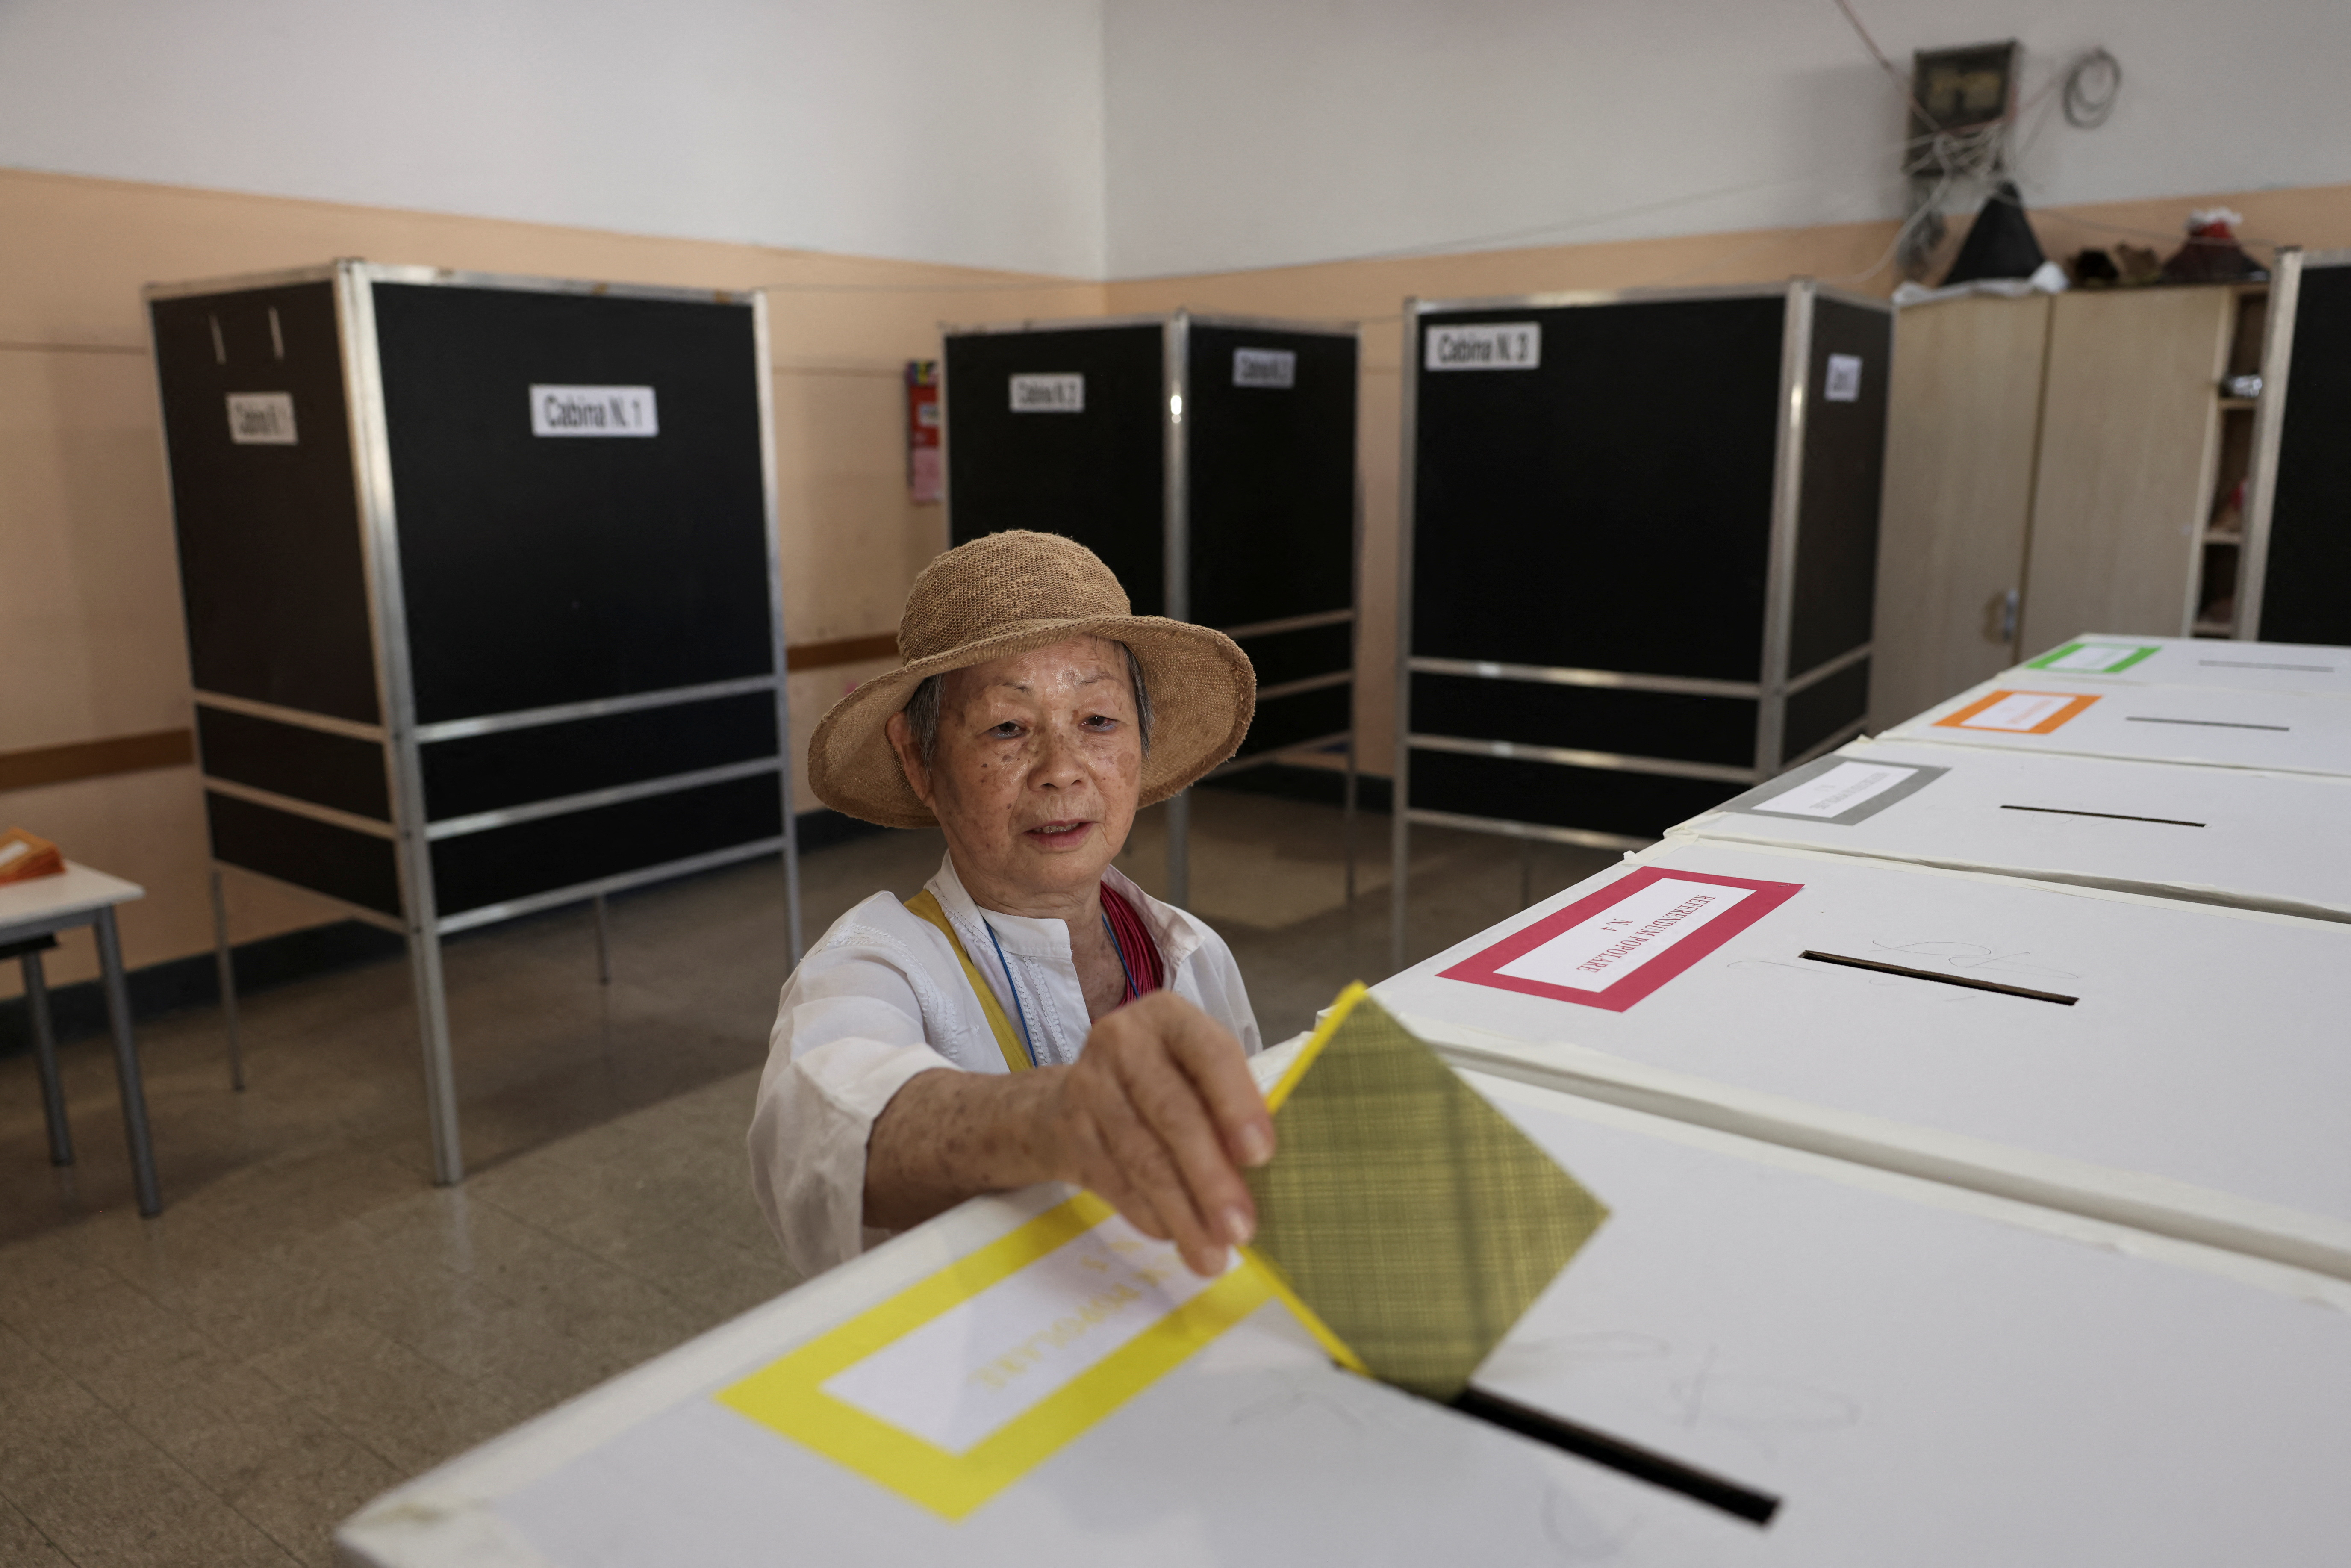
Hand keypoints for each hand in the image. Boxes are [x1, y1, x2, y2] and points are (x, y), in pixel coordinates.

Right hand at [1032, 992, 1273, 1276]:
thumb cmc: (1155, 1087)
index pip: (1210, 1053)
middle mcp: (1123, 1041)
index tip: (1262, 1156)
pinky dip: (1150, 1216)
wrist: (1060, 1105)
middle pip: (1174, 1114)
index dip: (1237, 1105)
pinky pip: (1115, 1182)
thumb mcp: (1191, 1075)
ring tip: (1213, 1257)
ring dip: (1183, 1213)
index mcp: (1169, 1017)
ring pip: (1143, 1158)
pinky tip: (1175, 1238)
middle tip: (1241, 1230)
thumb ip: (1225, 1108)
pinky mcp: (1067, 1133)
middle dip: (1211, 1178)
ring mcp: (1088, 1086)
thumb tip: (1271, 1175)